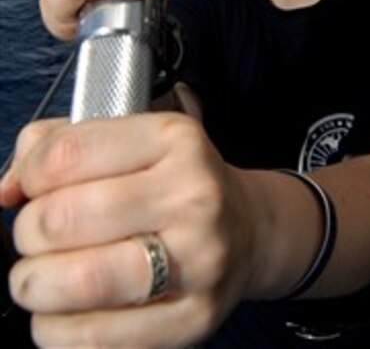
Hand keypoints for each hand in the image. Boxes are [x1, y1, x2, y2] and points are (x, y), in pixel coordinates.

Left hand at [1, 114, 255, 347]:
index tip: (31, 188)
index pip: (66, 155)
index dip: (29, 176)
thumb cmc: (176, 183)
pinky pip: (94, 339)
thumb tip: (6, 188)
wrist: (247, 230)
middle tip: (36, 236)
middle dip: (27, 234)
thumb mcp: (132, 140)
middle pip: (63, 219)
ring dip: (35, 285)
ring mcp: (198, 261)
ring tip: (41, 277)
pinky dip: (56, 330)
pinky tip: (64, 312)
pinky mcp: (192, 320)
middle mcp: (193, 195)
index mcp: (175, 139)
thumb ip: (59, 146)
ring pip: (76, 282)